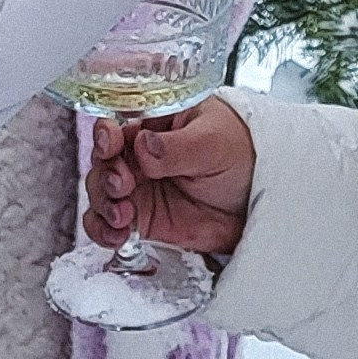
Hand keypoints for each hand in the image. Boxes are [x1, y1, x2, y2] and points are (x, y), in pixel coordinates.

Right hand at [82, 95, 255, 257]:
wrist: (257, 200)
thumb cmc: (241, 155)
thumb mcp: (213, 142)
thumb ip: (178, 147)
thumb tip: (144, 145)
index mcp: (154, 125)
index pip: (118, 124)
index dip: (107, 134)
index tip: (111, 144)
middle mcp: (139, 155)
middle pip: (103, 161)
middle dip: (107, 174)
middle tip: (123, 184)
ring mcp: (138, 188)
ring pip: (100, 193)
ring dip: (103, 203)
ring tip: (124, 215)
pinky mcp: (141, 219)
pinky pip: (108, 224)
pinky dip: (104, 230)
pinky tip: (117, 234)